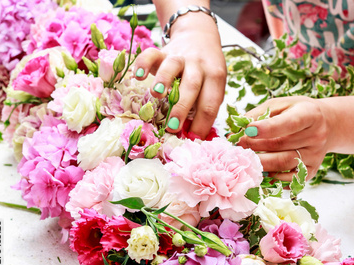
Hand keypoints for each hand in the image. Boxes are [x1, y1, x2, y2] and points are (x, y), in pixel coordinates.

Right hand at [133, 14, 225, 138]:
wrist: (200, 36)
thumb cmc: (206, 72)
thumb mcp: (213, 86)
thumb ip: (204, 107)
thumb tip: (193, 137)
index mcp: (215, 77)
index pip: (210, 103)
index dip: (202, 123)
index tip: (193, 139)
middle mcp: (198, 65)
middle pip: (192, 86)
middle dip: (182, 108)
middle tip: (173, 127)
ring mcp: (179, 57)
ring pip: (172, 67)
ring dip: (164, 81)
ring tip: (157, 95)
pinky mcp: (162, 51)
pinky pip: (151, 54)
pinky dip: (143, 64)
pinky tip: (138, 76)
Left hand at [238, 96, 329, 180]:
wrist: (326, 125)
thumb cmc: (296, 112)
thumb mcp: (280, 104)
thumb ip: (259, 114)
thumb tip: (238, 130)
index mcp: (310, 114)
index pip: (289, 123)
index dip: (268, 128)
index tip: (248, 130)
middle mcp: (316, 136)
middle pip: (281, 145)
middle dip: (255, 146)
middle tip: (238, 145)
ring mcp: (315, 156)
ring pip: (282, 164)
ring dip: (259, 162)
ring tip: (245, 158)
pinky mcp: (311, 171)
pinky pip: (289, 179)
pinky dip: (272, 177)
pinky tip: (261, 169)